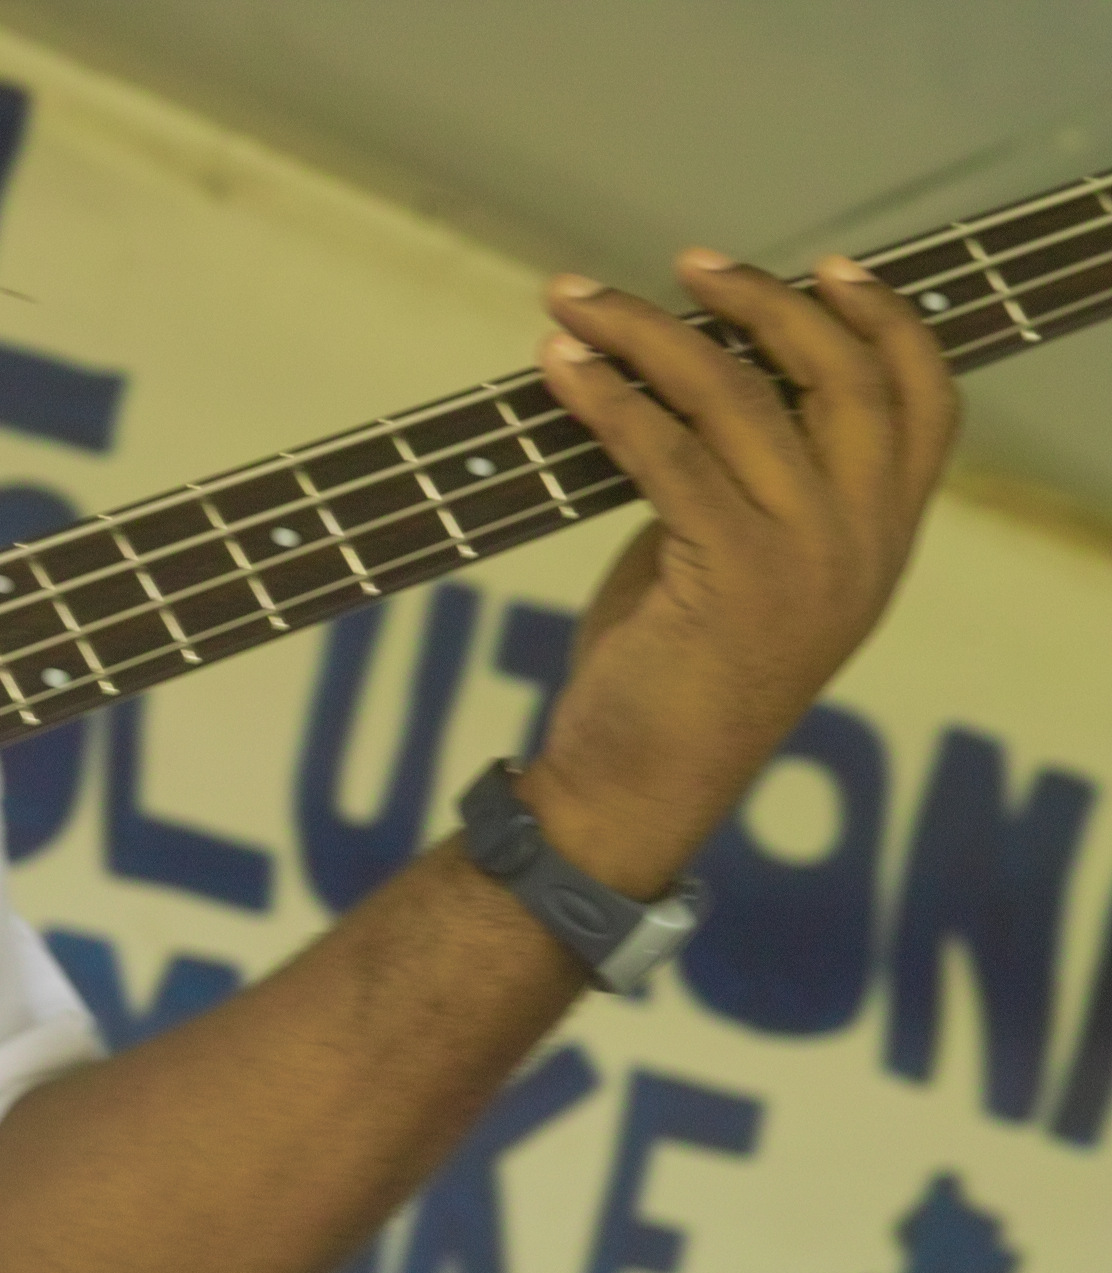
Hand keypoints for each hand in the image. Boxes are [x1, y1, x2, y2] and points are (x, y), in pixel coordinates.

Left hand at [520, 250, 958, 896]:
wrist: (635, 790)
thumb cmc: (671, 678)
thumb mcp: (734, 568)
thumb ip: (744, 484)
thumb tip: (690, 380)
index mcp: (881, 540)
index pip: (927, 402)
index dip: (886, 321)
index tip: (826, 266)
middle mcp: (864, 543)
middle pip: (842, 376)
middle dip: (762, 302)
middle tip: (683, 266)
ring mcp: (807, 559)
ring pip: (742, 399)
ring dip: (650, 334)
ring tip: (576, 301)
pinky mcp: (732, 574)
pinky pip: (669, 453)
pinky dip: (609, 398)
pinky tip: (561, 368)